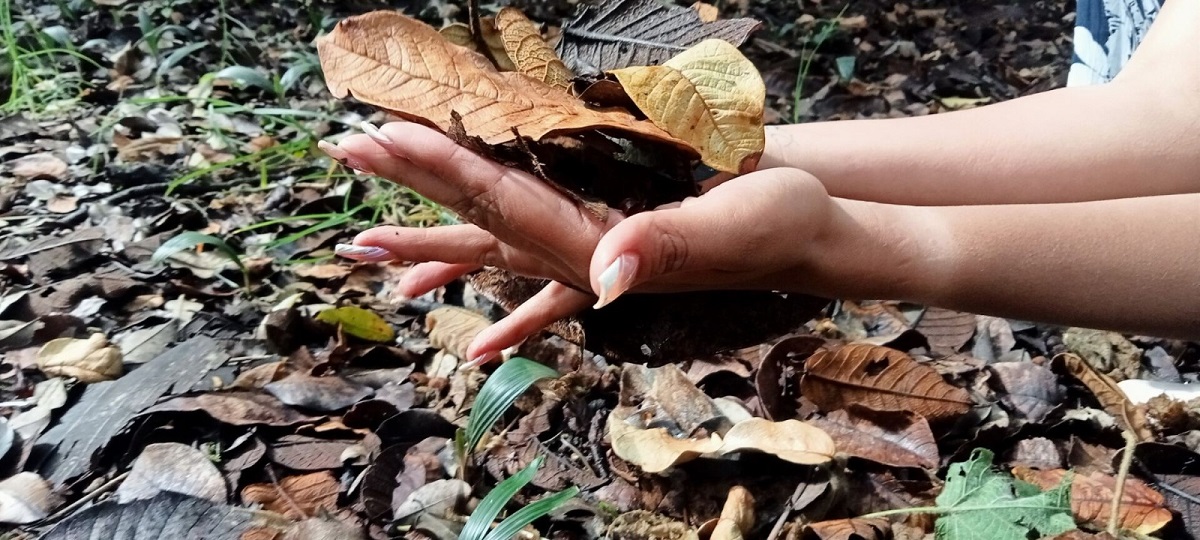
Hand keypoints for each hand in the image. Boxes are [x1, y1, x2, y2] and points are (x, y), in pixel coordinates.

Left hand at [320, 121, 834, 364]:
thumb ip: (671, 248)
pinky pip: (543, 255)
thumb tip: (604, 274)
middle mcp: (587, 251)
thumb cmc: (786, 222)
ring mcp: (597, 246)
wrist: (813, 232)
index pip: (506, 202)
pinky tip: (469, 322)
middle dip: (416, 186)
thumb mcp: (739, 225)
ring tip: (374, 247)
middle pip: (485, 217)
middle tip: (348, 150)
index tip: (382, 138)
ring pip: (502, 236)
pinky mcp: (614, 235)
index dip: (442, 168)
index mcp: (605, 245)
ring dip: (437, 234)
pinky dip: (501, 275)